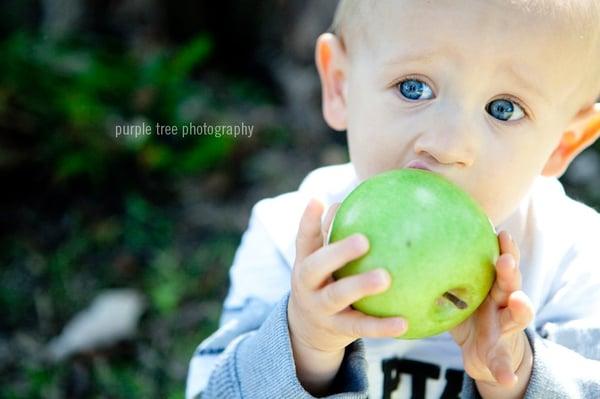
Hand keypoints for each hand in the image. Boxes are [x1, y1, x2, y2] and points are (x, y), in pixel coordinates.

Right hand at [287, 198, 407, 393]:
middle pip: (317, 266)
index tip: (316, 200)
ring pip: (337, 296)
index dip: (308, 220)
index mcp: (306, 262)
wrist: (307, 329)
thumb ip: (335, 233)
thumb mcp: (324, 260)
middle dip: (338, 252)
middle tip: (363, 240)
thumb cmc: (325, 280)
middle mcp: (308, 284)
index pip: (304, 239)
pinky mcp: (336, 329)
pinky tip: (404, 322)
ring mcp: (320, 308)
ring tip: (385, 278)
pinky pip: (360, 327)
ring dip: (359, 286)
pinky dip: (381, 326)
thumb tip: (356, 198)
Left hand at [450, 231, 533, 394]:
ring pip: (518, 315)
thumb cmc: (468, 316)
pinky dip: (505, 371)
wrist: (486, 354)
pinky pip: (503, 364)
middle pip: (511, 282)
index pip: (498, 262)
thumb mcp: (454, 298)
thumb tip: (404, 255)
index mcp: (491, 287)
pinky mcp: (502, 354)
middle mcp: (503, 303)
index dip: (503, 247)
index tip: (500, 232)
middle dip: (510, 270)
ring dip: (520, 308)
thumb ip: (438, 281)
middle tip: (505, 259)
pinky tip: (506, 379)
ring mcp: (507, 328)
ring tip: (518, 301)